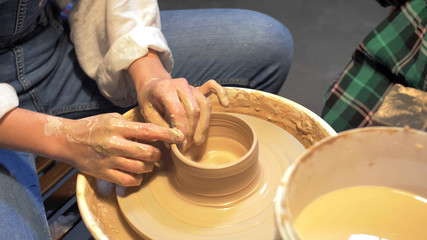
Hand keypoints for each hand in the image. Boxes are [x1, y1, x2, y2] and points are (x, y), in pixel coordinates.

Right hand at [61, 113, 183, 185]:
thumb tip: (157, 131)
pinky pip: (129, 180)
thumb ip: (133, 125)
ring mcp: (110, 161)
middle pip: (148, 153)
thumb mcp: (113, 118)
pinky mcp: (105, 174)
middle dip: (158, 153)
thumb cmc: (94, 127)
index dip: (167, 135)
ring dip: (149, 166)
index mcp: (118, 127)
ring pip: (141, 168)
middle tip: (158, 152)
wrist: (68, 141)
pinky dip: (138, 178)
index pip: (148, 131)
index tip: (179, 136)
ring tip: (147, 161)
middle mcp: (114, 144)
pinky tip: (136, 171)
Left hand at [137, 78, 228, 149]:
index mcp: (165, 89)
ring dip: (203, 125)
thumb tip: (173, 142)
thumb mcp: (147, 112)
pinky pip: (212, 87)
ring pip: (204, 104)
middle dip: (192, 131)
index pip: (179, 111)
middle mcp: (180, 84)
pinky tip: (225, 104)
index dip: (182, 130)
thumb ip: (160, 126)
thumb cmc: (149, 99)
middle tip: (187, 146)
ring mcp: (191, 85)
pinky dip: (221, 93)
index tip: (181, 144)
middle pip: (194, 110)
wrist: (152, 83)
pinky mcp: (198, 88)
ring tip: (198, 141)